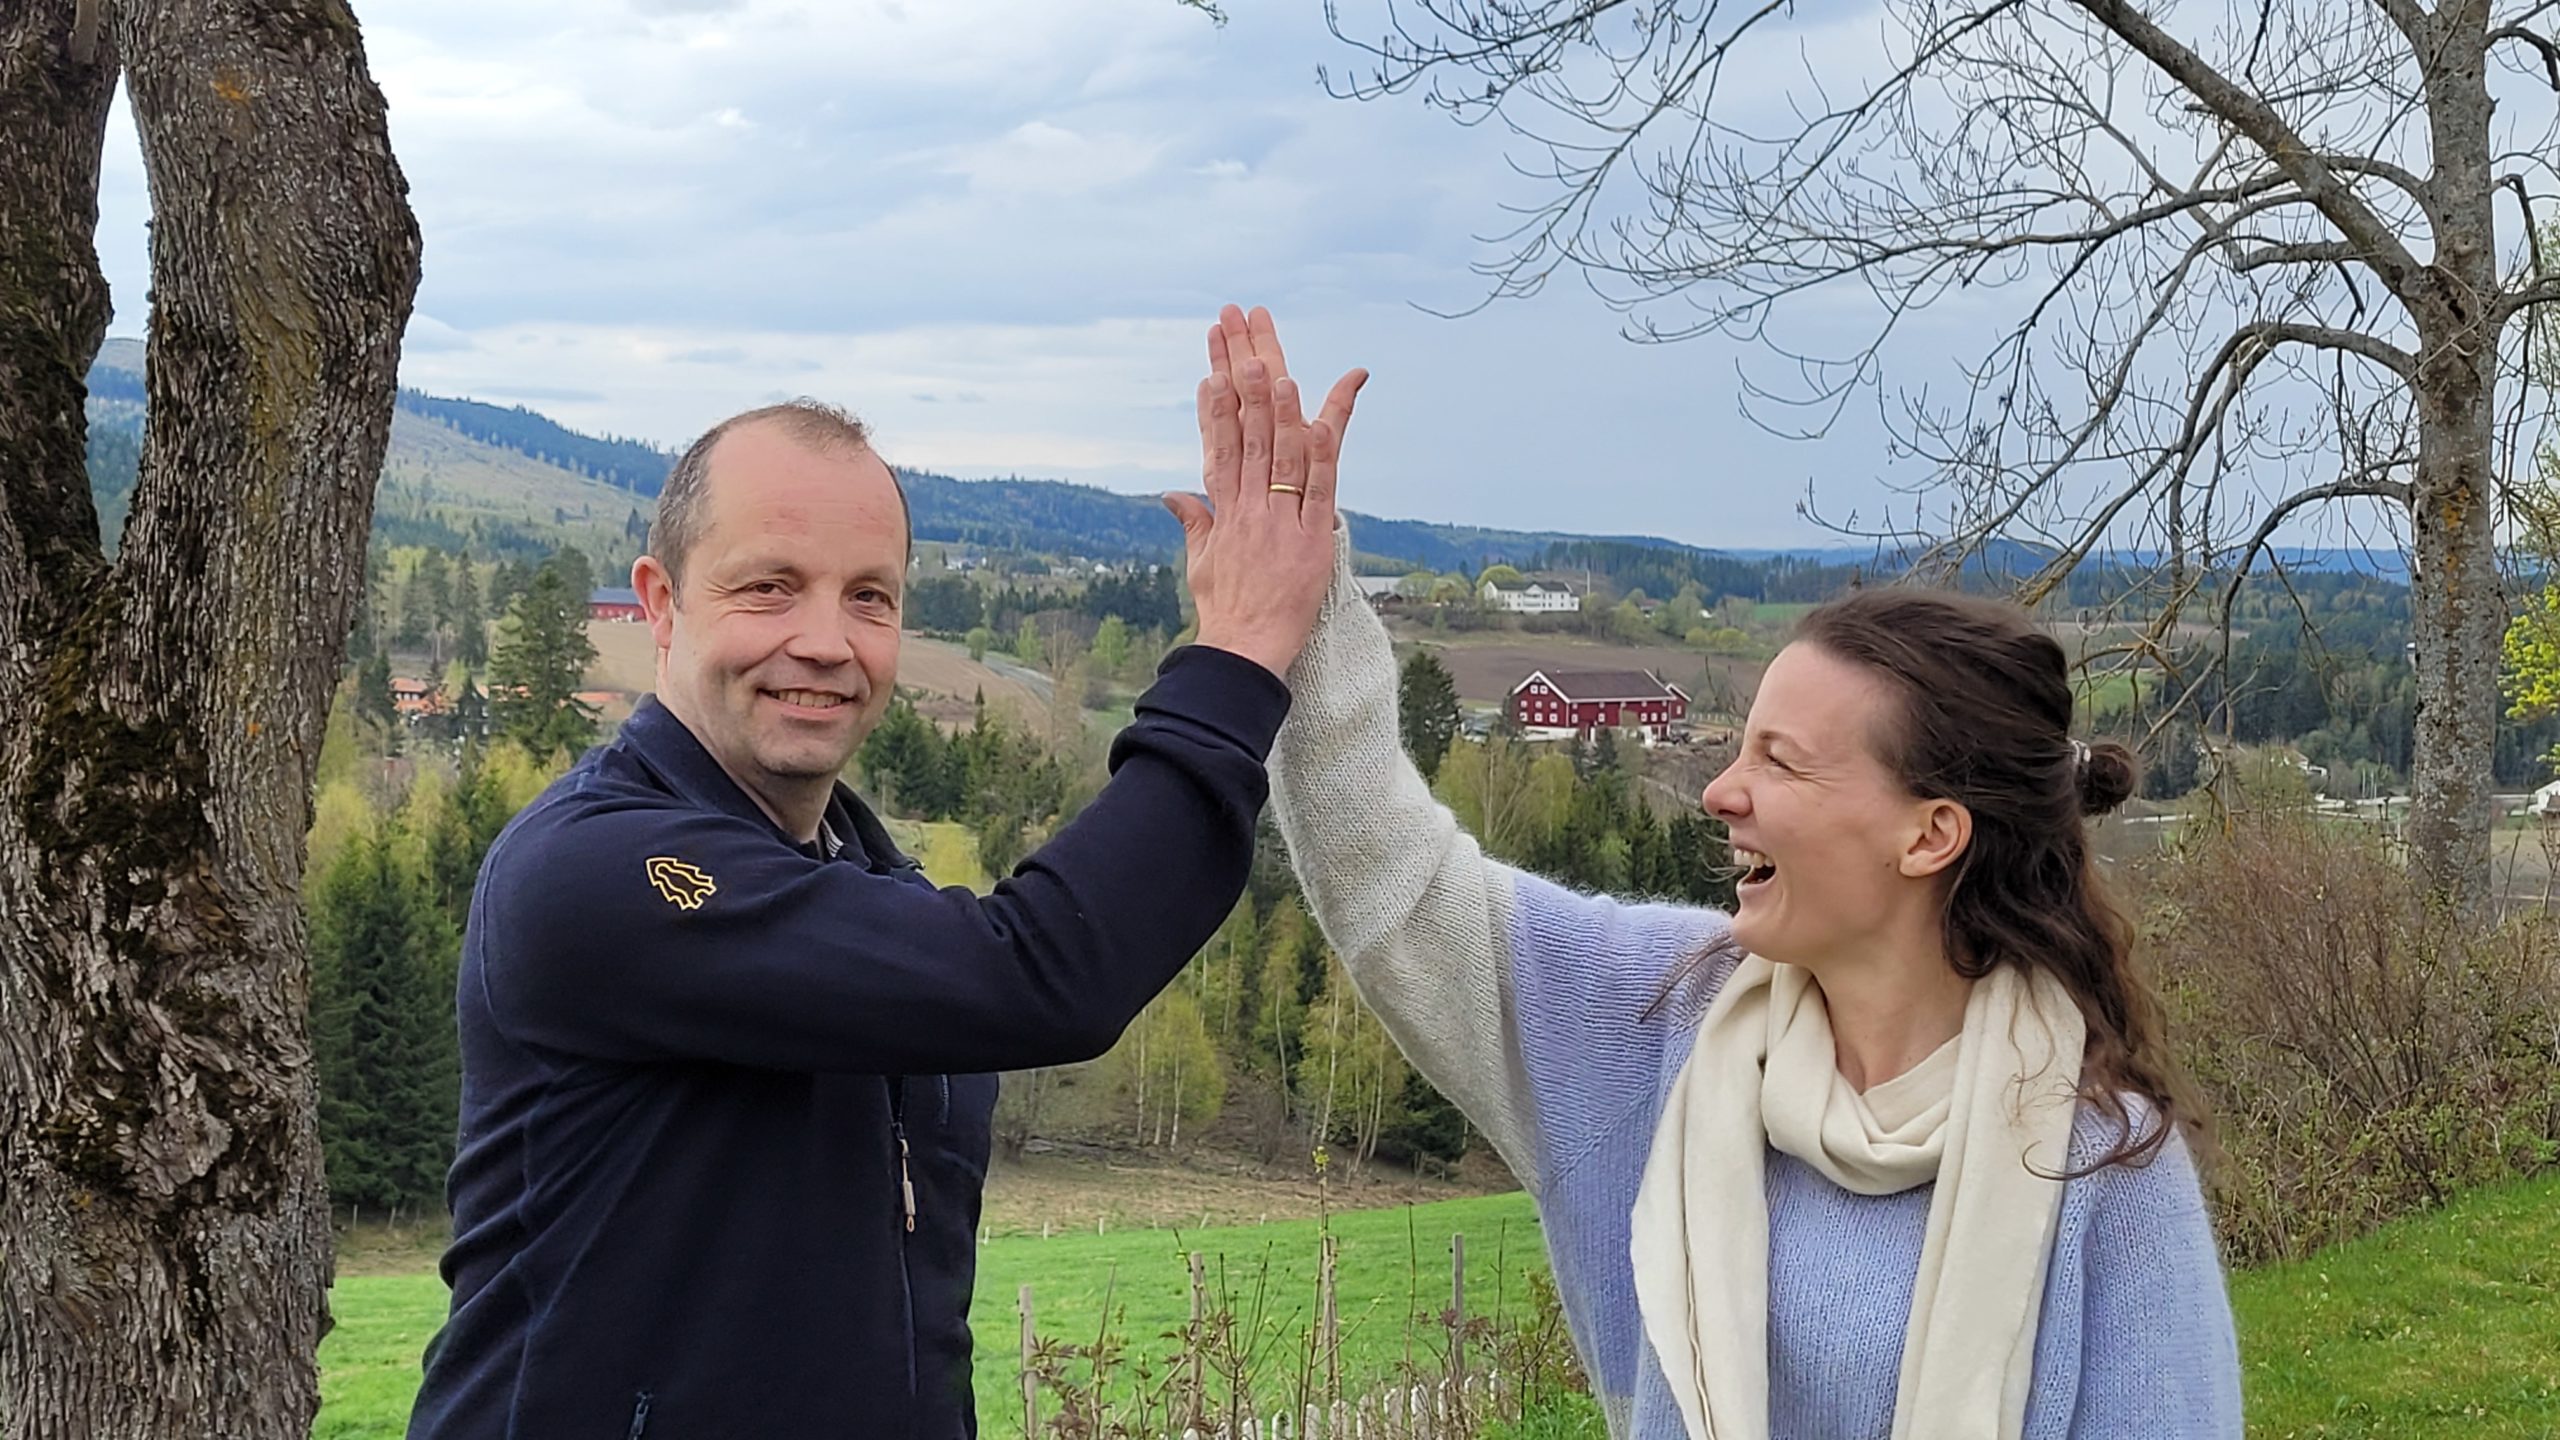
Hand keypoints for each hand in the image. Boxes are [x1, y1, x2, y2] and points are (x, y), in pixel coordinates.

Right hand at [1163, 305, 1366, 680]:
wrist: (1243, 652)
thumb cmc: (1224, 609)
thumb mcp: (1200, 562)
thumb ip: (1193, 521)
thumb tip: (1172, 496)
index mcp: (1223, 506)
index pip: (1219, 436)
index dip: (1217, 393)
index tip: (1215, 355)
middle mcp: (1247, 505)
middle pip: (1246, 426)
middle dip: (1242, 371)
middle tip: (1239, 324)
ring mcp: (1278, 520)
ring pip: (1278, 450)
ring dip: (1276, 403)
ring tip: (1270, 359)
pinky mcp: (1311, 540)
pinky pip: (1319, 489)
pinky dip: (1323, 453)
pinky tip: (1323, 417)